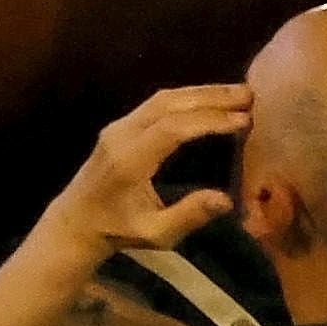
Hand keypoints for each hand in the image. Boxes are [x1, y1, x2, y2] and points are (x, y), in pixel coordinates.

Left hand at [43, 84, 251, 257]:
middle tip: (249, 94)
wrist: (76, 220)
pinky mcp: (119, 127)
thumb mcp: (156, 232)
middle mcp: (121, 134)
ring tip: (237, 92)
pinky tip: (209, 100)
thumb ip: (189, 214)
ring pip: (160, 99)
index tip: (244, 118)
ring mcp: (118, 127)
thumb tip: (227, 199)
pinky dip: (185, 99)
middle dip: (210, 96)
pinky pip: (154, 104)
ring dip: (199, 93)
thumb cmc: (118, 229)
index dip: (209, 120)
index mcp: (129, 159)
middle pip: (166, 104)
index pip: (172, 128)